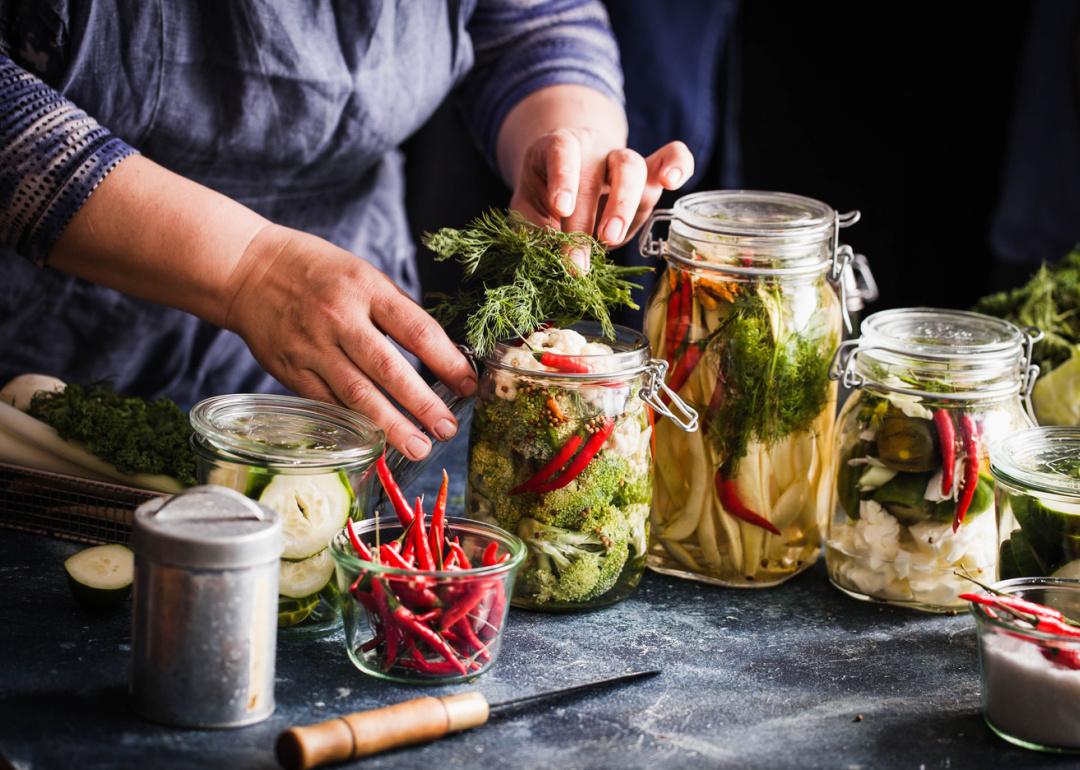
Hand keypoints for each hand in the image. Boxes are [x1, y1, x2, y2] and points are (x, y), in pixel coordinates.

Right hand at [224, 225, 477, 460]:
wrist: (248, 269)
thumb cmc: (317, 271)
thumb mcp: (363, 274)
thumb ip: (395, 311)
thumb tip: (438, 352)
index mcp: (366, 289)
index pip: (416, 330)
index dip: (447, 361)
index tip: (469, 385)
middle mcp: (340, 319)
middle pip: (389, 369)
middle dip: (422, 404)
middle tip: (447, 429)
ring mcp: (313, 347)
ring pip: (357, 395)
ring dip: (391, 426)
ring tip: (418, 447)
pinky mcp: (291, 370)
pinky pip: (328, 403)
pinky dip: (353, 424)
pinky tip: (375, 441)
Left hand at [509, 129, 692, 271]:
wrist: (568, 182)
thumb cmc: (545, 196)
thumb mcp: (528, 210)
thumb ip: (533, 231)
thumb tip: (546, 262)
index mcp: (558, 148)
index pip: (562, 151)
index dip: (563, 178)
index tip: (560, 208)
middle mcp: (593, 149)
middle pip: (597, 171)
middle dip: (588, 218)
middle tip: (579, 259)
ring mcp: (623, 160)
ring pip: (632, 167)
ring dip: (623, 206)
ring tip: (610, 240)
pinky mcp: (648, 175)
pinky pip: (672, 157)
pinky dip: (678, 164)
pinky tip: (674, 182)